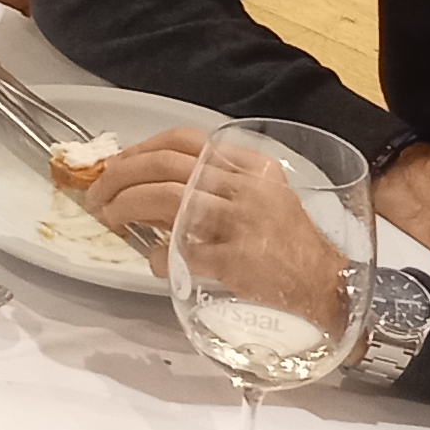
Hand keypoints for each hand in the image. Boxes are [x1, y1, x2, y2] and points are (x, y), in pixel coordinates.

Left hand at [87, 129, 357, 320]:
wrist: (330, 289)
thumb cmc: (290, 246)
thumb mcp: (259, 201)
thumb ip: (212, 189)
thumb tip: (148, 189)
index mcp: (253, 167)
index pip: (185, 140)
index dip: (142, 148)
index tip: (117, 162)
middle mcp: (247, 187)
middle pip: (165, 166)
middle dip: (119, 177)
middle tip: (98, 195)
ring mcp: (243, 222)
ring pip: (165, 199)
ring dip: (125, 207)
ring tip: (110, 219)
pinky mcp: (238, 258)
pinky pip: (182, 251)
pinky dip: (160, 257)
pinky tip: (156, 263)